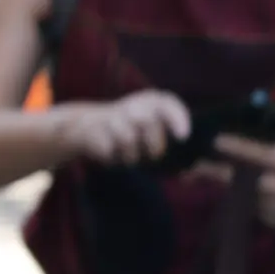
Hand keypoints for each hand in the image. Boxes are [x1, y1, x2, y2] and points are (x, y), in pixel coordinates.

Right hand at [55, 91, 190, 165]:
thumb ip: (172, 148)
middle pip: (146, 121)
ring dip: (131, 155)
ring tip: (130, 159)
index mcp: (153, 101)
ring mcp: (112, 116)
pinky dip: (113, 158)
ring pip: (126, 138)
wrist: (88, 127)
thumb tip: (187, 172)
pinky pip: (108, 149)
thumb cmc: (131, 134)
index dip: (177, 118)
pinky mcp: (93, 130)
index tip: (183, 137)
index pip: (167, 103)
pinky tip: (112, 156)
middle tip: (155, 157)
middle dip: (154, 144)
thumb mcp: (152, 132)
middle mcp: (133, 105)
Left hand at [214, 136, 274, 233]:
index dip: (239, 149)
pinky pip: (264, 215)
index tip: (215, 142)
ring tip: (238, 182)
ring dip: (240, 192)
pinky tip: (268, 199)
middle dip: (221, 176)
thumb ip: (273, 153)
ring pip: (253, 202)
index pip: (265, 156)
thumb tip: (235, 151)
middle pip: (251, 185)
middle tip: (195, 169)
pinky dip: (259, 206)